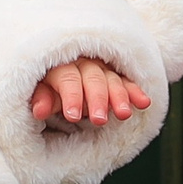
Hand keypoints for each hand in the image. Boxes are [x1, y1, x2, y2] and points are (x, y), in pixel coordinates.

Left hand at [31, 57, 151, 129]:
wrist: (60, 67)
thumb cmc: (48, 85)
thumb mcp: (40, 90)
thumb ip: (42, 99)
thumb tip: (38, 110)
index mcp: (61, 65)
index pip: (67, 78)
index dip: (71, 96)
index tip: (73, 116)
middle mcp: (83, 63)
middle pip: (93, 78)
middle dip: (97, 99)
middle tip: (99, 120)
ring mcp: (102, 68)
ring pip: (112, 80)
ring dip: (120, 97)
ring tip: (124, 114)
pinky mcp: (116, 75)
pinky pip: (127, 82)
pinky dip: (135, 92)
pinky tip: (144, 103)